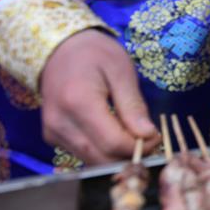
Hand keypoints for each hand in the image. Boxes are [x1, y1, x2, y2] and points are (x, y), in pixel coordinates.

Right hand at [40, 30, 158, 164]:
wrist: (58, 49)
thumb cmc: (95, 54)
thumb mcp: (121, 71)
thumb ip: (133, 105)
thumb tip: (148, 135)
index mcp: (78, 102)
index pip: (113, 143)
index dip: (140, 145)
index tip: (157, 135)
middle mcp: (60, 123)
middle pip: (102, 158)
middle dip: (131, 155)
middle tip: (150, 139)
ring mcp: (53, 132)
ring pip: (92, 160)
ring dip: (118, 156)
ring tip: (135, 135)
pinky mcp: (52, 137)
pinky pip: (83, 153)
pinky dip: (104, 151)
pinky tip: (117, 134)